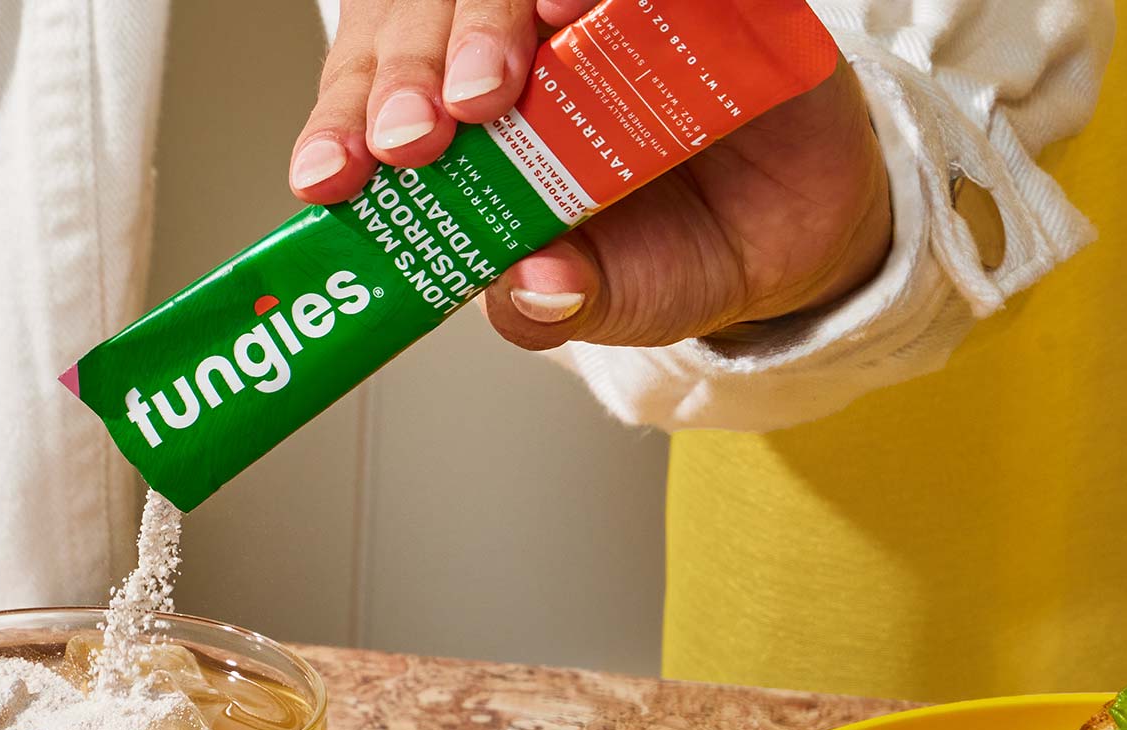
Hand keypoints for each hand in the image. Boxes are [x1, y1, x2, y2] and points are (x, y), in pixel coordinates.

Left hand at [288, 0, 893, 350]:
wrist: (795, 234)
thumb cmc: (669, 253)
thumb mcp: (607, 300)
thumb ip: (551, 302)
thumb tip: (527, 290)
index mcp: (466, 112)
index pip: (378, 89)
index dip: (344, 123)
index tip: (332, 178)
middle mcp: (522, 40)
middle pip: (433, 11)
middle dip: (413, 70)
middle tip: (421, 132)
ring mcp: (604, 5)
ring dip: (492, 12)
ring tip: (497, 76)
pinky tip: (580, 6)